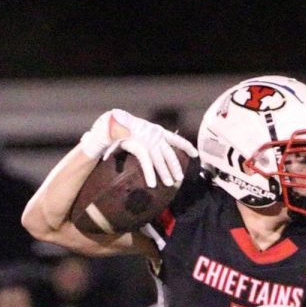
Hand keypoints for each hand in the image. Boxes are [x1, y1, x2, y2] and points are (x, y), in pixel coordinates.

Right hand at [80, 109, 195, 187]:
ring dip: (164, 172)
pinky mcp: (137, 144)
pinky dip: (150, 173)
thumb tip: (157, 155)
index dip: (186, 146)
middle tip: (179, 178)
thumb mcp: (141, 135)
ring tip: (169, 184)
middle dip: (175, 166)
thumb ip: (150, 144)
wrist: (110, 122)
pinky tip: (152, 184)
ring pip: (160, 159)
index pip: (176, 139)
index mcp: (157, 130)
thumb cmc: (126, 130)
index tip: (195, 154)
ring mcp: (147, 138)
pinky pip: (146, 161)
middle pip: (169, 153)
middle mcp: (154, 133)